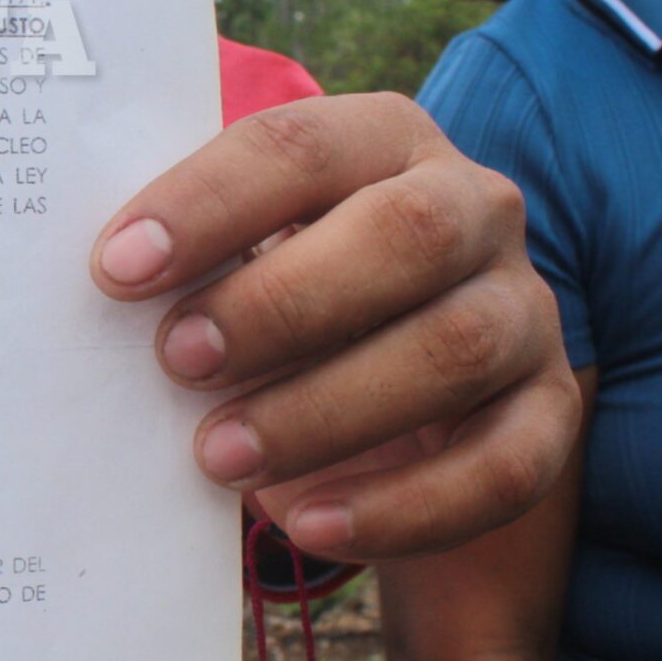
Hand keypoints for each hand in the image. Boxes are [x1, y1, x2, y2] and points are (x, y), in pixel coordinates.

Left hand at [91, 94, 579, 560]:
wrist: (394, 344)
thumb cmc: (285, 273)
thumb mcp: (248, 241)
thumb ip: (197, 251)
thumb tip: (110, 288)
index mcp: (386, 136)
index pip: (299, 145)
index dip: (208, 203)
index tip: (117, 267)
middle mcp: (476, 205)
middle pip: (404, 236)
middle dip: (279, 303)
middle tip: (176, 359)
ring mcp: (524, 307)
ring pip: (451, 351)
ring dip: (324, 411)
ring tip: (218, 455)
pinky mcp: (551, 409)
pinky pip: (502, 468)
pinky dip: (403, 507)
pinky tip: (307, 524)